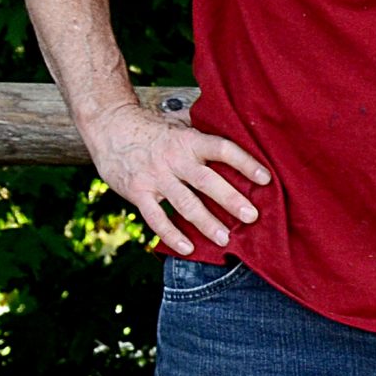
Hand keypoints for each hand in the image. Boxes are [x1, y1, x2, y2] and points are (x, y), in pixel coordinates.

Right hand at [86, 102, 270, 254]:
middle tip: (252, 216)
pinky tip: (188, 248)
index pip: (222, 149)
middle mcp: (174, 159)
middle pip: (206, 180)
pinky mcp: (137, 192)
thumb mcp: (180, 126)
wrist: (110, 127)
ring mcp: (155, 177)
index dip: (245, 162)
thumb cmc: (154, 130)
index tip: (266, 179)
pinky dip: (172, 234)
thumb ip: (204, 140)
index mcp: (189, 141)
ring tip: (225, 239)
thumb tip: (243, 143)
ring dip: (205, 223)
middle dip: (230, 199)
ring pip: (184, 203)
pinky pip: (156, 218)